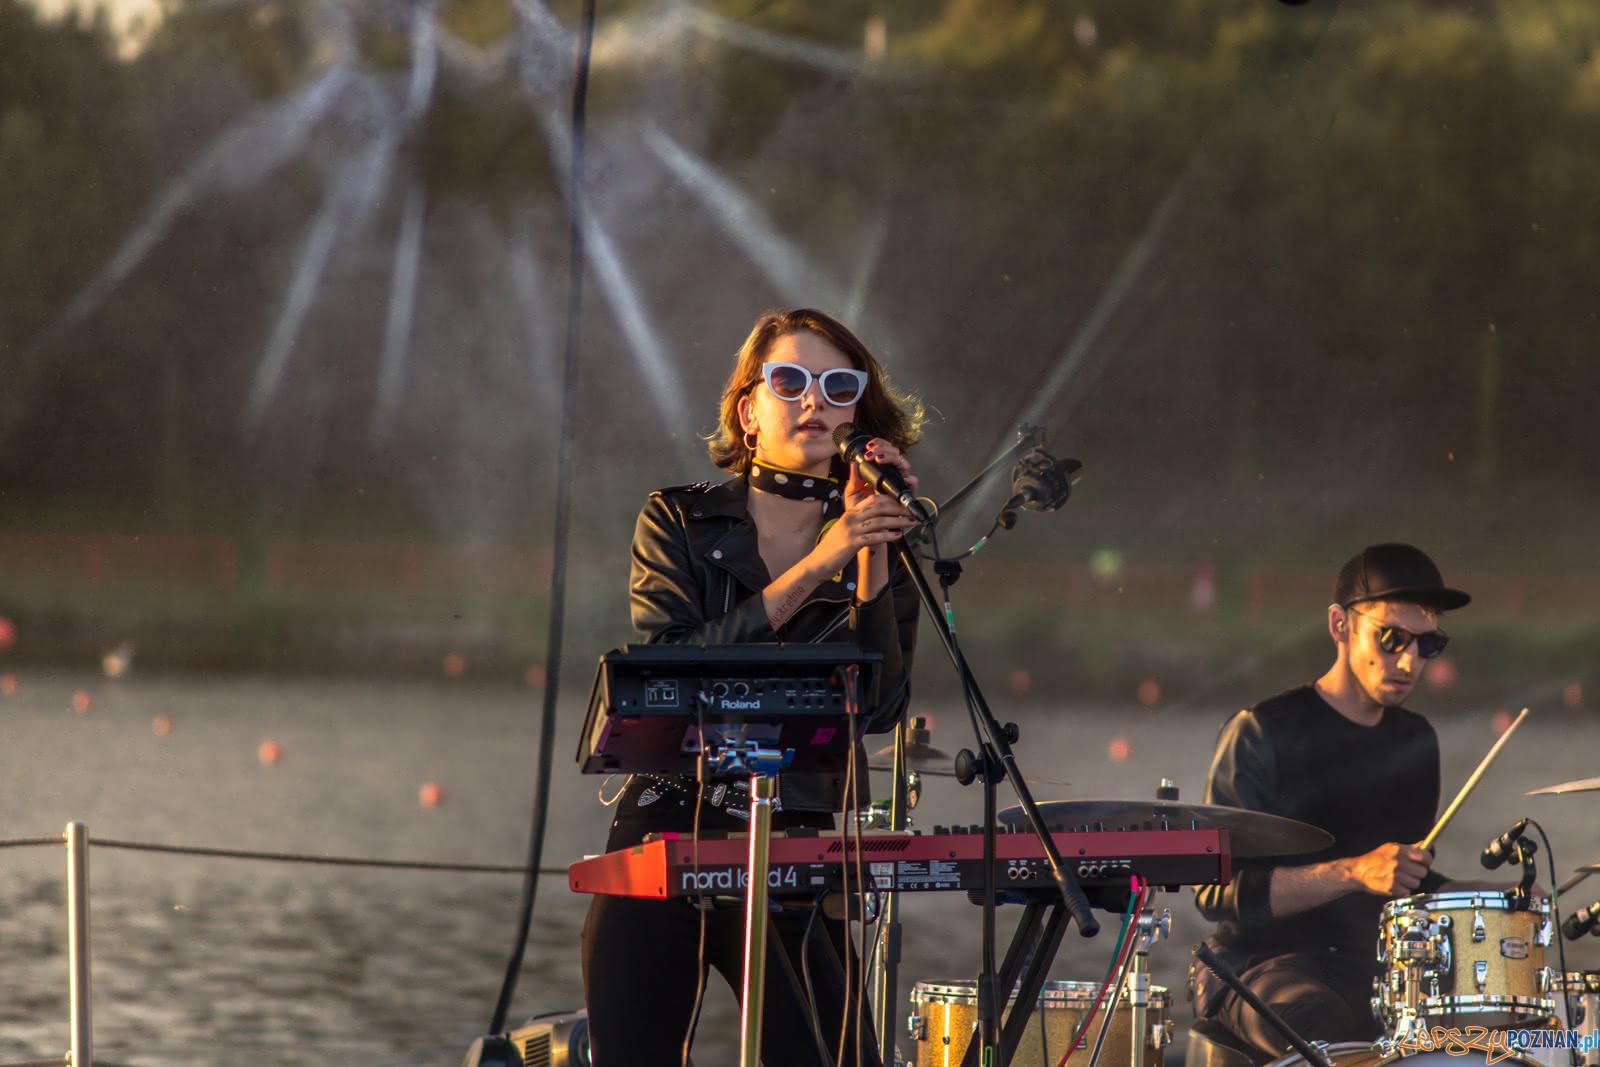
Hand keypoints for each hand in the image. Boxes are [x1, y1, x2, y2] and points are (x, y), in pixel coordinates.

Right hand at [811, 438, 917, 572]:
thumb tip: (880, 520)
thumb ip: (861, 522)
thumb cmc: (834, 548)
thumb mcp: (847, 529)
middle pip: (878, 507)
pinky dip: (888, 536)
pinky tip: (898, 536)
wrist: (818, 563)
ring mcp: (851, 530)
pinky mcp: (852, 543)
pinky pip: (874, 537)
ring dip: (898, 521)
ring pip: (879, 521)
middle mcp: (851, 518)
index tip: (903, 503)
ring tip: (910, 522)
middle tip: (911, 511)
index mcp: (850, 513)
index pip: (873, 499)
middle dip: (898, 508)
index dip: (890, 499)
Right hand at [1344, 841, 1433, 896]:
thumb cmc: (1375, 859)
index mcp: (1399, 850)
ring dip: (1409, 883)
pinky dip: (1402, 891)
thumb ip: (1409, 848)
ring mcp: (1395, 875)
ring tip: (1399, 879)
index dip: (1426, 861)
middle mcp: (1398, 862)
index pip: (1425, 857)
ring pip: (1416, 883)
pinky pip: (1407, 892)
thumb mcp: (1390, 848)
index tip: (1422, 863)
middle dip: (1417, 873)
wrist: (1358, 872)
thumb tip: (1424, 843)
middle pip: (1423, 872)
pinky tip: (1394, 885)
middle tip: (1408, 872)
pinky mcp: (1392, 887)